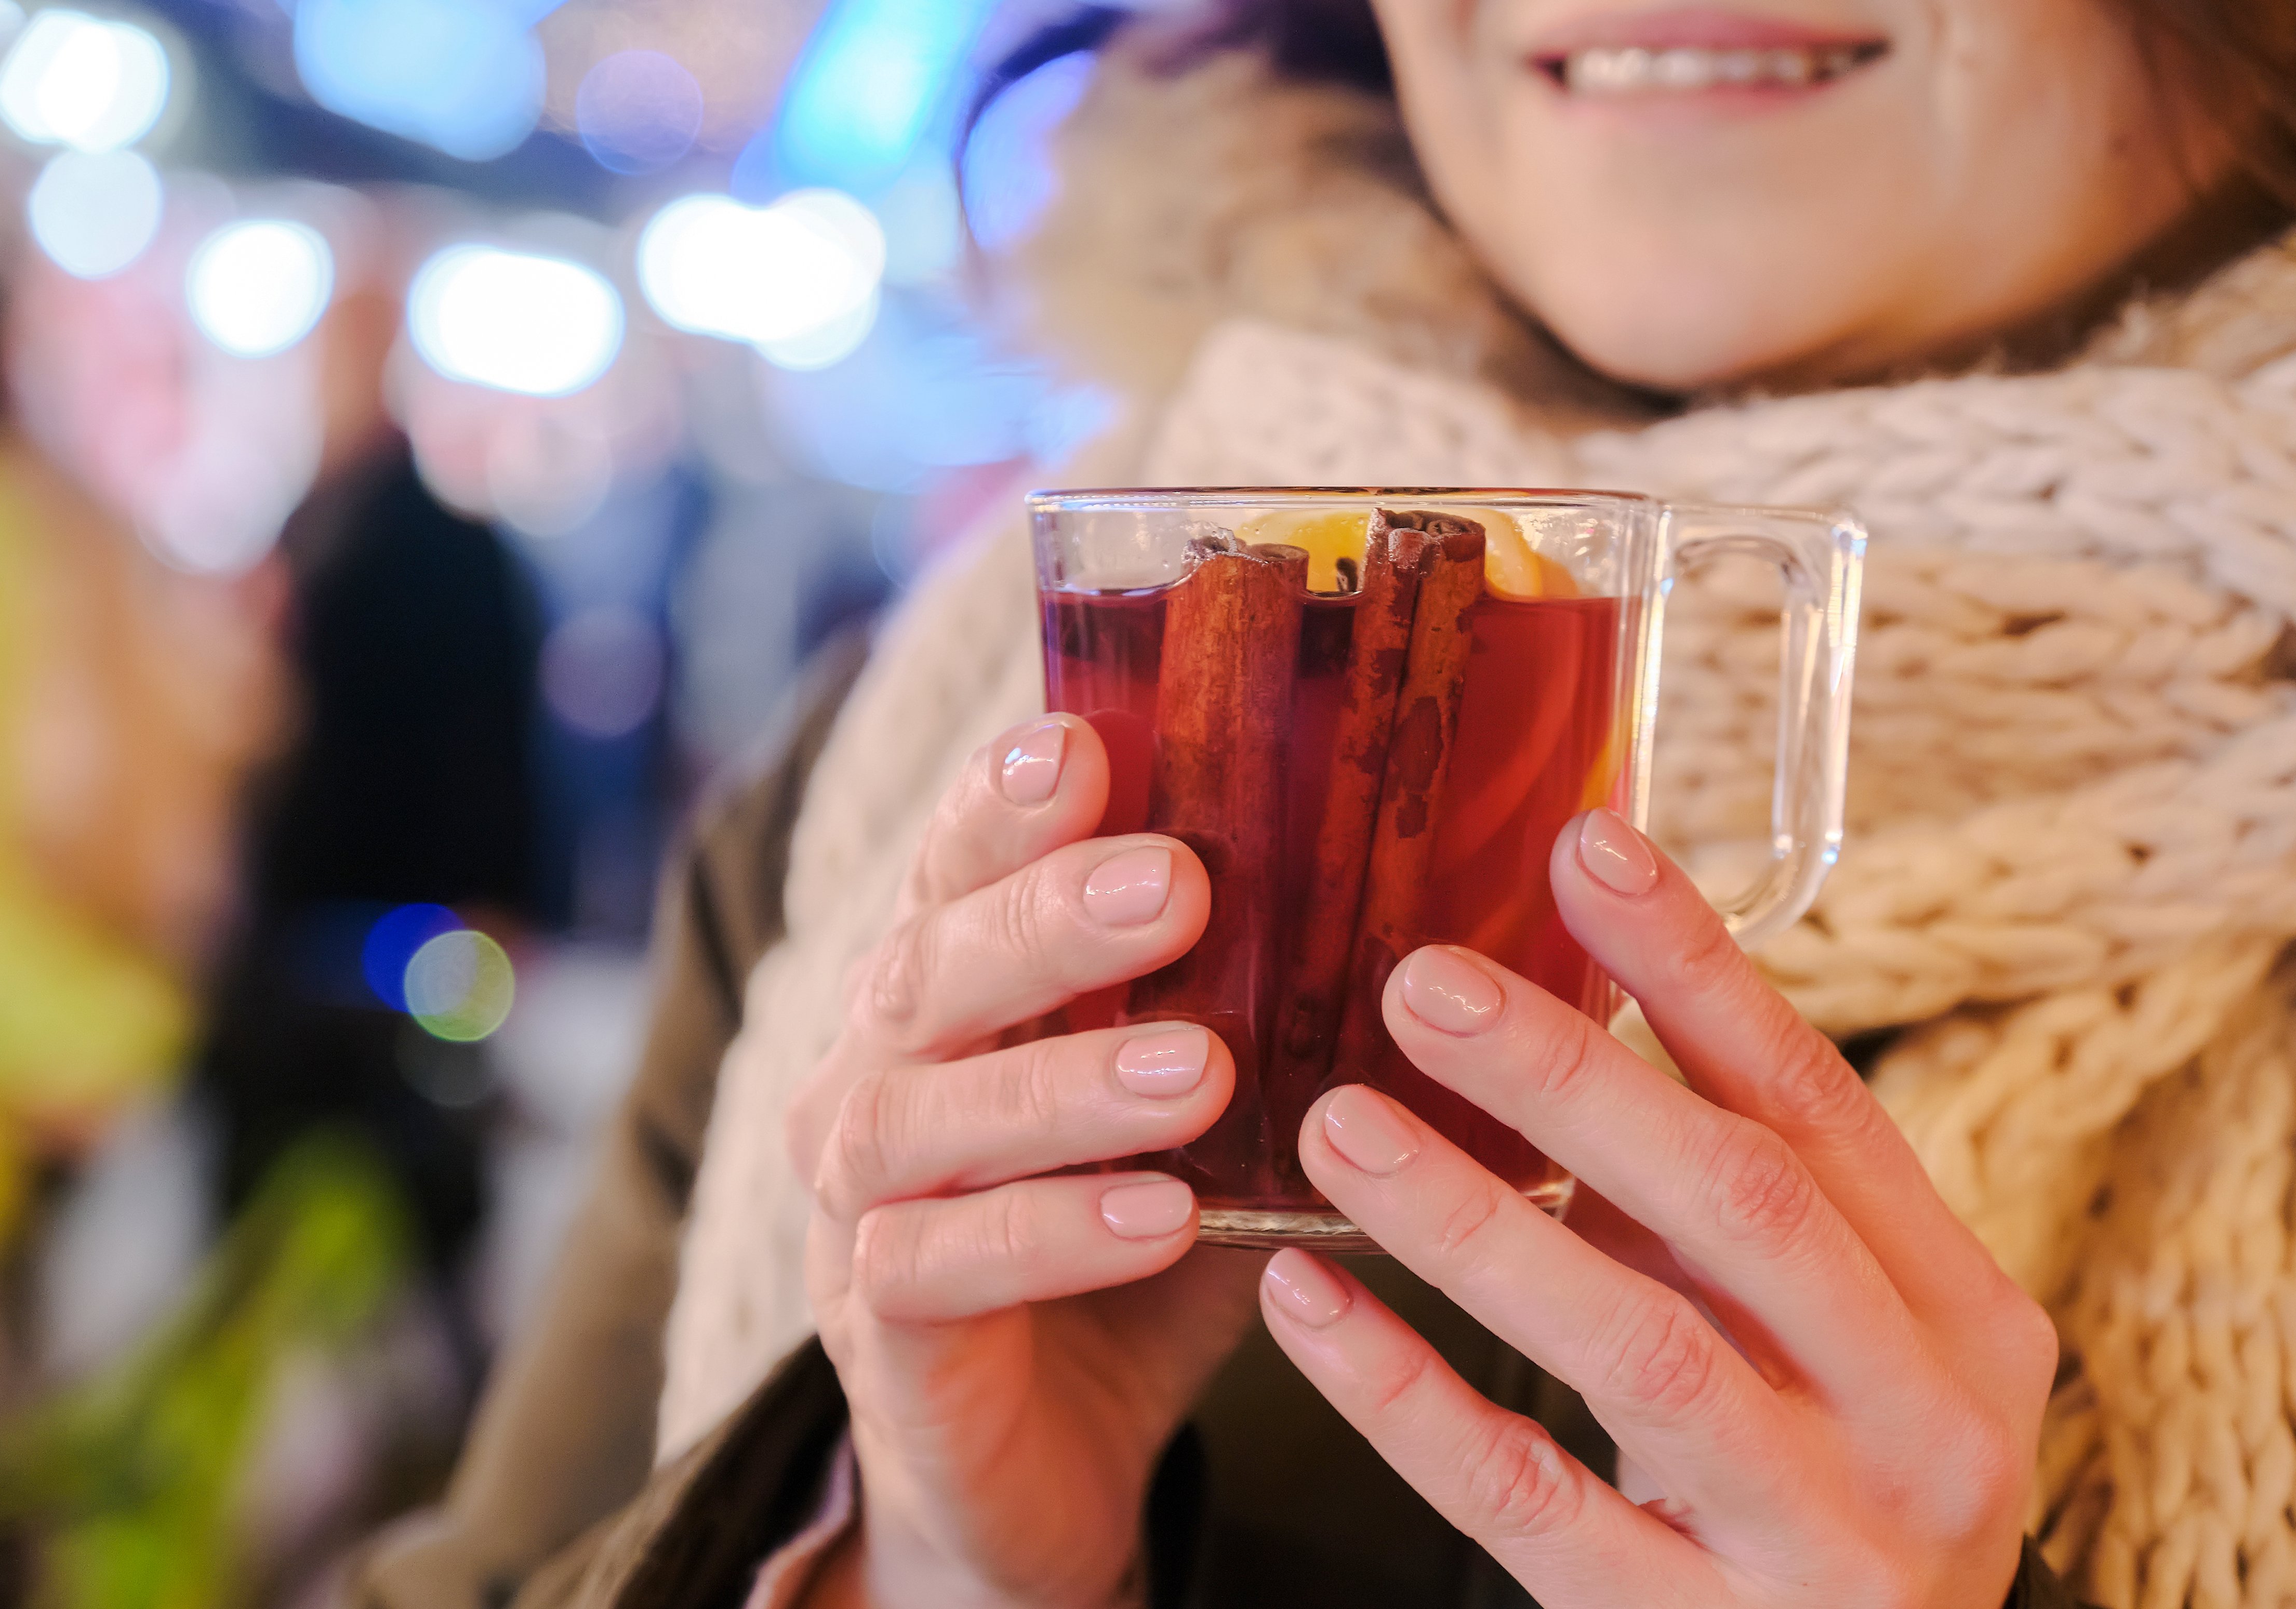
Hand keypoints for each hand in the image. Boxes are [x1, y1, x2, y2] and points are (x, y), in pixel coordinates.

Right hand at [787, 716, 1262, 1608]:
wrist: (1039, 1463)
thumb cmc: (1132, 1245)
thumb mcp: (1209, 1118)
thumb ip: (1265, 1019)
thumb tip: (1439, 911)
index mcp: (949, 996)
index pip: (955, 871)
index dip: (1002, 806)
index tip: (1081, 746)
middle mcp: (875, 1077)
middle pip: (926, 972)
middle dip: (1045, 920)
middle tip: (1175, 886)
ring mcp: (856, 1206)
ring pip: (914, 1119)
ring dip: (1060, 1087)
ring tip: (1201, 1073)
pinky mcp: (879, 1330)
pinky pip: (934, 1269)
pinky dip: (1046, 1238)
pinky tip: (1156, 1219)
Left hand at [1258, 809, 2055, 1607]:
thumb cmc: (1820, 1493)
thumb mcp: (1819, 1343)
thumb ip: (1719, 1209)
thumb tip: (1557, 1002)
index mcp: (1960, 1317)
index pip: (1817, 1107)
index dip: (1697, 969)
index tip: (1586, 844)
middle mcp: (1923, 1425)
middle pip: (1743, 1208)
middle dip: (1578, 1077)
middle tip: (1422, 980)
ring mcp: (1822, 1546)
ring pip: (1638, 1354)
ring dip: (1476, 1225)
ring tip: (1340, 1124)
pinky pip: (1527, 1502)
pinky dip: (1409, 1396)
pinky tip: (1310, 1305)